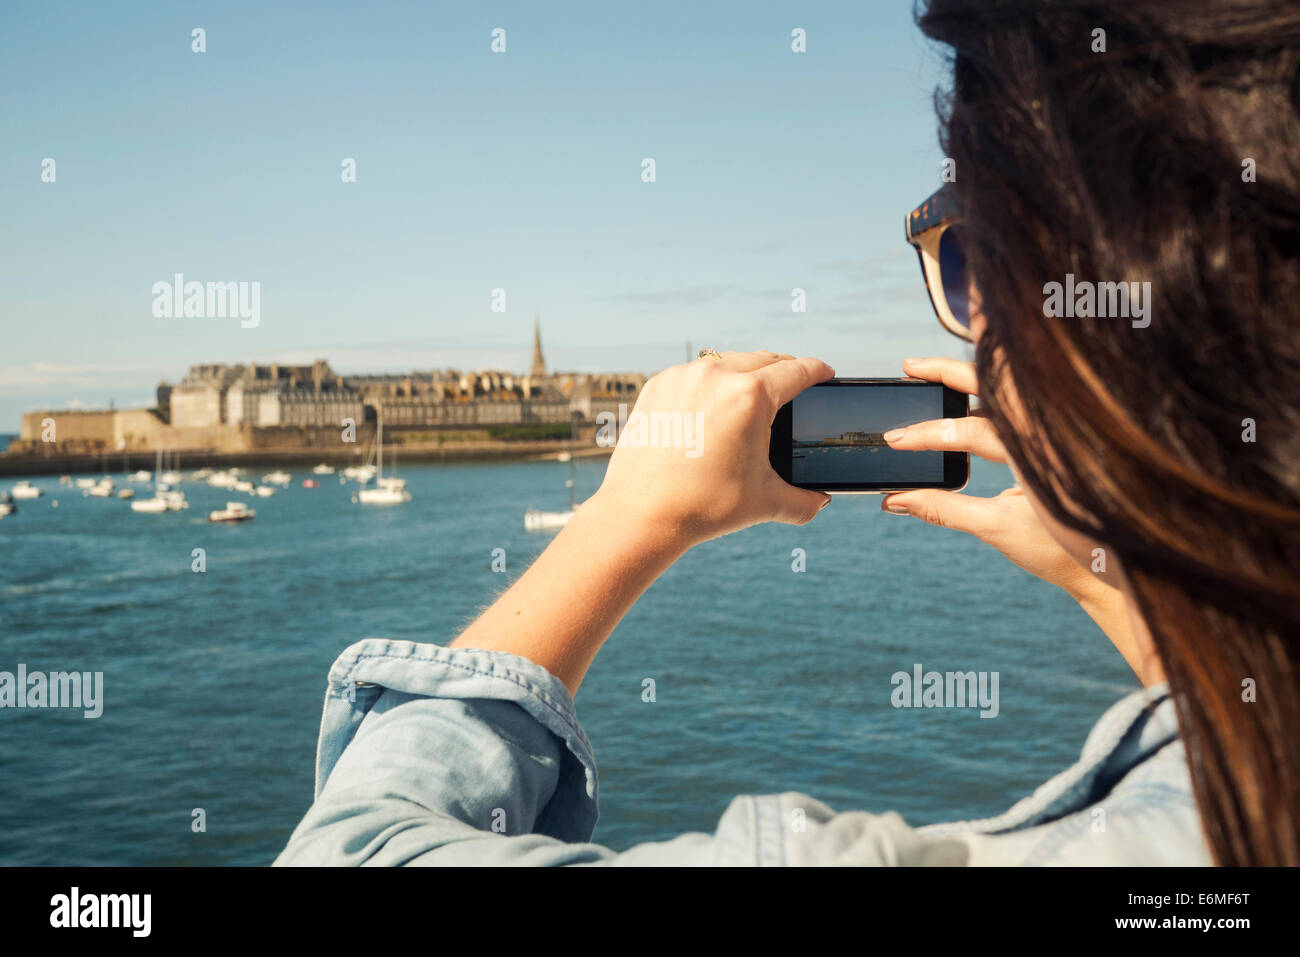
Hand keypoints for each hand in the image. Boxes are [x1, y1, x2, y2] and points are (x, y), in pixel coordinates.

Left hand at [591, 350, 834, 547]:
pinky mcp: (658, 385)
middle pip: (764, 359)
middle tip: (792, 386)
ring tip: (752, 393)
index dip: (818, 371)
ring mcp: (683, 376)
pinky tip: (712, 404)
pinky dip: (709, 384)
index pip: (798, 370)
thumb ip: (803, 501)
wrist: (641, 514)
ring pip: (727, 362)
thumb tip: (821, 501)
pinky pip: (694, 373)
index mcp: (750, 397)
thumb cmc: (703, 507)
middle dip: (784, 370)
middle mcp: (716, 376)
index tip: (825, 374)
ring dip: (745, 372)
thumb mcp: (764, 503)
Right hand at [879, 357, 1106, 602]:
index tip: (895, 439)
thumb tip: (895, 500)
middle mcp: (1052, 431)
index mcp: (1041, 453)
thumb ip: (943, 509)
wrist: (1114, 562)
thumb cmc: (1061, 549)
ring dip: (969, 378)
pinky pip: (1018, 405)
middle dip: (948, 371)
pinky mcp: (1056, 436)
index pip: (974, 429)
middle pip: (995, 383)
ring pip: (1007, 389)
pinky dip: (989, 395)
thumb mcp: (997, 528)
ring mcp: (1057, 430)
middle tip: (909, 366)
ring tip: (929, 374)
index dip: (930, 434)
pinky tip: (963, 396)